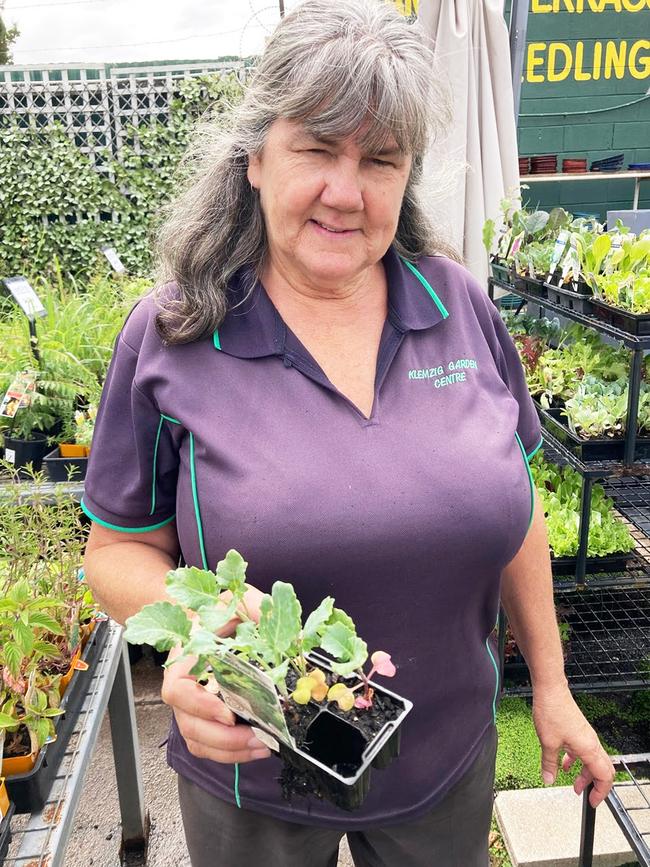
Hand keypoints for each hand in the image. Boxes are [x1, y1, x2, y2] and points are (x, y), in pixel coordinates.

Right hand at [161, 583, 271, 764]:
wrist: (208, 619)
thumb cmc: (218, 611)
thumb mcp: (235, 600)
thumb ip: (255, 607)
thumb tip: (289, 632)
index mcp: (184, 659)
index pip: (178, 690)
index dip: (200, 706)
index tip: (228, 712)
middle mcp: (182, 687)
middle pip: (189, 724)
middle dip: (223, 739)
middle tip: (256, 737)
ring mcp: (190, 706)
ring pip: (198, 741)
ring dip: (229, 751)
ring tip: (262, 746)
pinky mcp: (203, 719)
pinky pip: (208, 747)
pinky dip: (230, 754)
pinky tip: (257, 748)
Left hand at [532, 683, 614, 807]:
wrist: (551, 690)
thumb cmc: (552, 711)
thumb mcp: (548, 743)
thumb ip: (549, 764)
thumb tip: (548, 780)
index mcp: (589, 749)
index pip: (604, 777)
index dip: (601, 792)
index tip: (592, 802)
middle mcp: (591, 742)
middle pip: (602, 770)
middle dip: (594, 784)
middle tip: (583, 794)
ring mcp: (586, 735)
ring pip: (592, 760)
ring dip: (584, 773)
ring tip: (573, 782)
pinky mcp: (579, 730)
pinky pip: (584, 750)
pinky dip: (577, 760)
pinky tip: (565, 762)